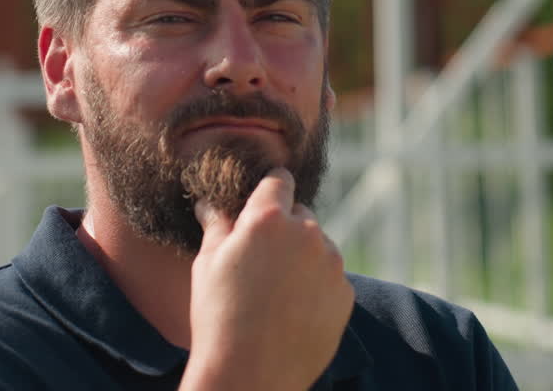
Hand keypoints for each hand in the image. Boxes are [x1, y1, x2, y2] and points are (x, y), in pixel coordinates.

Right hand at [179, 168, 353, 390]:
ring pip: (318, 246)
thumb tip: (213, 203)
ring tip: (275, 292)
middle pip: (300, 214)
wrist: (251, 375)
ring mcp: (331, 264)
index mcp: (269, 218)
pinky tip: (292, 310)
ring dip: (302, 257)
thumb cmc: (219, 316)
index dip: (270, 189)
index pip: (279, 180)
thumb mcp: (207, 264)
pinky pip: (330, 277)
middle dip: (284, 228)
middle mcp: (307, 233)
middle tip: (260, 260)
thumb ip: (218, 224)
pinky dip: (316, 285)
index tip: (264, 201)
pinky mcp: (345, 293)